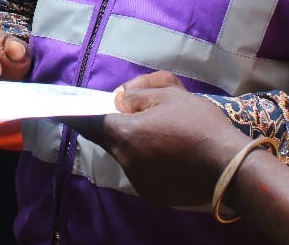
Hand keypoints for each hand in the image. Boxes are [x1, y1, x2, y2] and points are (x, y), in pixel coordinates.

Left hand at [74, 71, 247, 207]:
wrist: (230, 167)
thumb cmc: (199, 124)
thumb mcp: (170, 94)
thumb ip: (137, 94)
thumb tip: (120, 99)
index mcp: (124, 134)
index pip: (89, 122)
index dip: (74, 113)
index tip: (58, 108)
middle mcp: (125, 161)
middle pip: (112, 138)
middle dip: (120, 125)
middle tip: (140, 115)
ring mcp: (139, 181)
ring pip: (129, 155)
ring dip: (138, 143)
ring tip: (168, 133)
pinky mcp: (154, 194)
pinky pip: (144, 171)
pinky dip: (151, 160)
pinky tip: (175, 152)